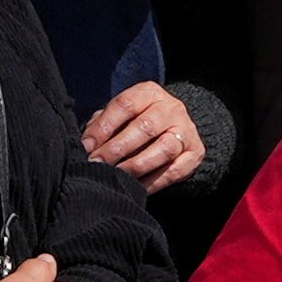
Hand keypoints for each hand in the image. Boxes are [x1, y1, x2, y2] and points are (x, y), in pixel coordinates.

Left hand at [79, 81, 206, 191]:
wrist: (174, 129)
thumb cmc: (137, 123)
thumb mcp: (121, 117)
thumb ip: (103, 125)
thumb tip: (86, 145)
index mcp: (149, 93)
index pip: (125, 105)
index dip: (104, 126)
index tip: (87, 146)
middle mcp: (171, 108)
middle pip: (146, 127)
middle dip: (118, 148)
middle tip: (98, 163)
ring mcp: (186, 130)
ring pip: (164, 148)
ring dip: (137, 165)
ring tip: (117, 175)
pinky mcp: (195, 153)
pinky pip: (175, 170)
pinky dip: (154, 181)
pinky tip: (136, 187)